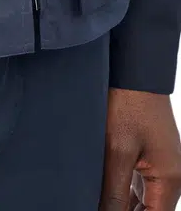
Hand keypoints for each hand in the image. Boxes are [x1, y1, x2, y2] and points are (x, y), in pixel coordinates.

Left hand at [99, 89, 180, 210]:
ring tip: (98, 200)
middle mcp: (172, 177)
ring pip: (145, 200)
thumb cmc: (128, 106)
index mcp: (170, 181)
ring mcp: (162, 165)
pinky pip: (140, 184)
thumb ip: (113, 192)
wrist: (133, 72)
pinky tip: (104, 190)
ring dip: (123, 204)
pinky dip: (124, 192)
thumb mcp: (116, 152)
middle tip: (98, 206)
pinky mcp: (150, 155)